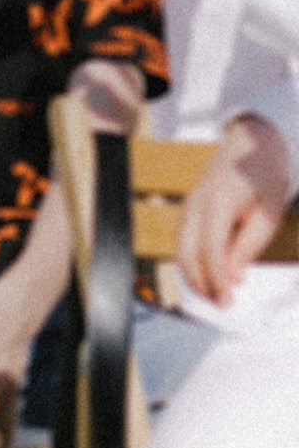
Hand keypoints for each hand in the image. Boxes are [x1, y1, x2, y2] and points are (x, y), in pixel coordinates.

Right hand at [179, 114, 293, 308]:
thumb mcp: (269, 213)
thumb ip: (249, 246)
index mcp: (218, 203)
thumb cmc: (265, 177)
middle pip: (187, 255)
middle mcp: (196, 205)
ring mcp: (189, 206)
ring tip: (215, 295)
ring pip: (179, 251)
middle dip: (202, 285)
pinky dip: (192, 264)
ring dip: (194, 277)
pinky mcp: (189, 210)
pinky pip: (183, 243)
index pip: (211, 251)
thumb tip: (232, 277)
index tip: (229, 300)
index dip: (218, 280)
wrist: (251, 142)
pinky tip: (209, 276)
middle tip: (222, 305)